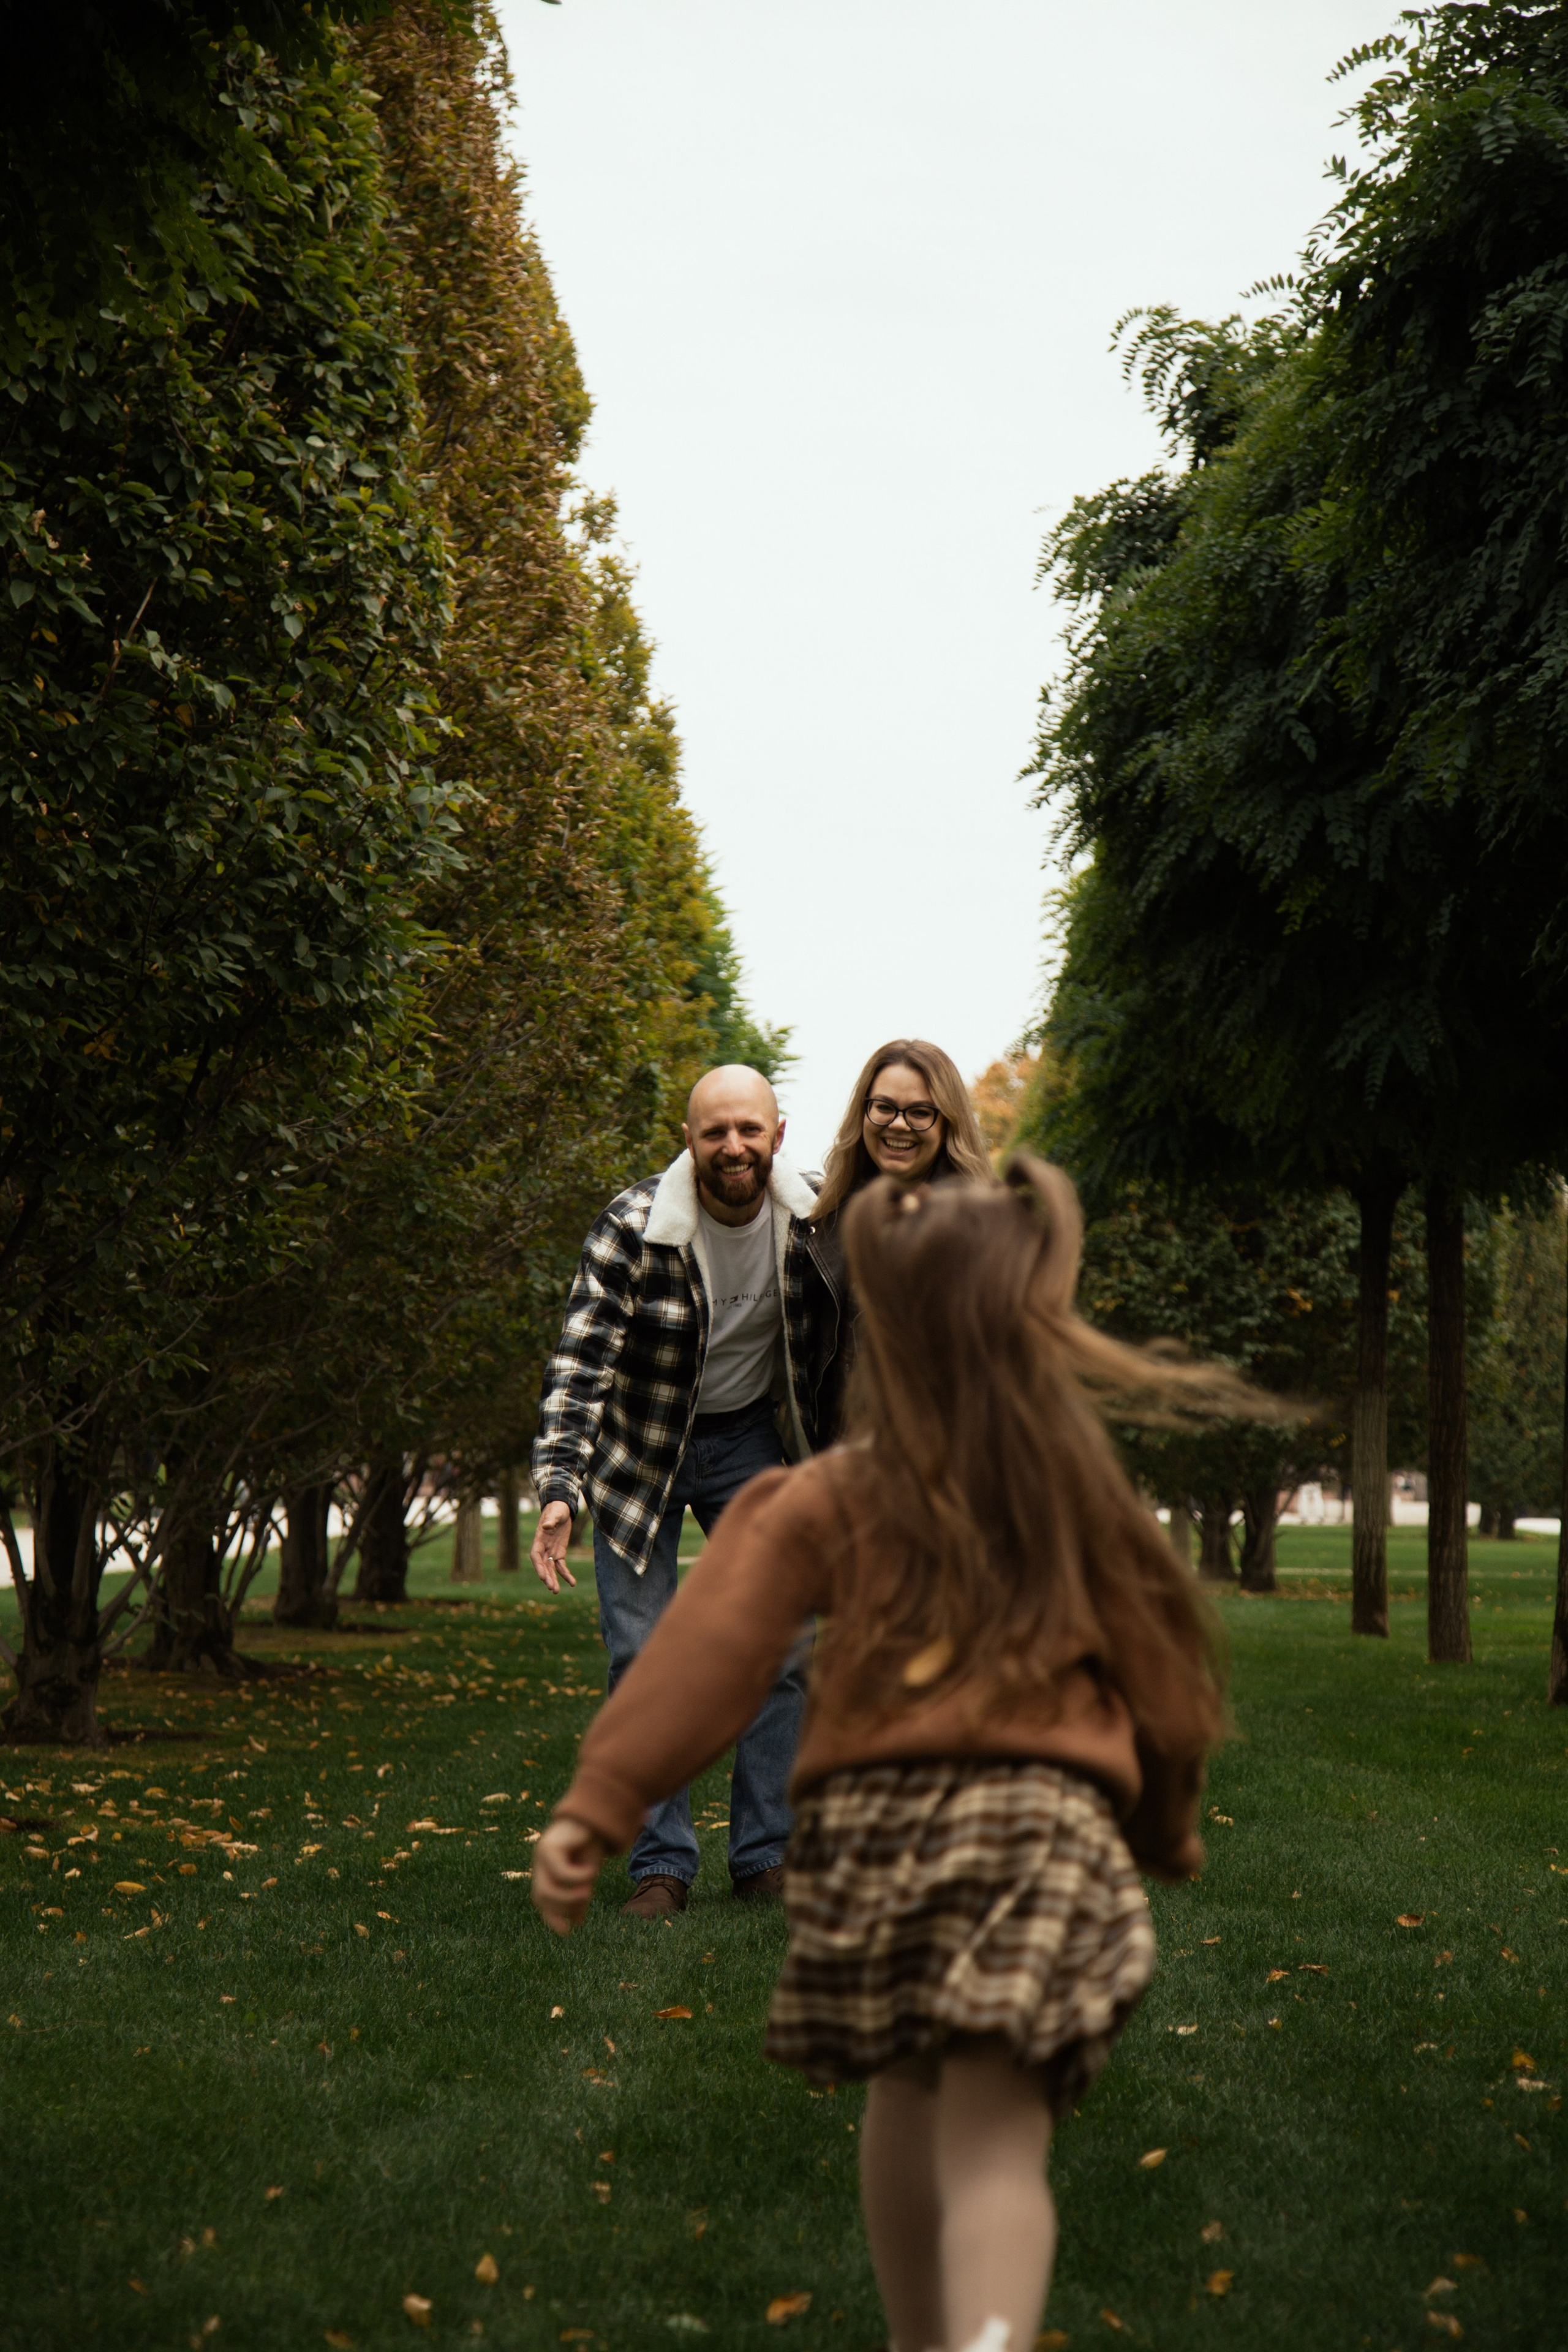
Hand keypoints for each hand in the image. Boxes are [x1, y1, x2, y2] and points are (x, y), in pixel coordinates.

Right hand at [530, 1499, 576, 1591]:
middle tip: (551, 1588)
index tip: (542, 1577)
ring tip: (556, 1591)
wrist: (562, 1509)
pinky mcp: (559, 1553)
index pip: (535, 1556)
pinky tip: (572, 1583)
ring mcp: (551, 1552)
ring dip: (553, 1579)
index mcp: (539, 1539)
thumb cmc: (556, 1510)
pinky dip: (566, 1574)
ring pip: (551, 1569)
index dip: (538, 1566)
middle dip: (547, 1577)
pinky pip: (561, 1566)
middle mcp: (543, 1548)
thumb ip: (551, 1520)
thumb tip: (546, 1525)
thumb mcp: (555, 1513)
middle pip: (543, 1565)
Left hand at [531, 1818, 604, 1934]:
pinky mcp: (549, 1846)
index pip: (542, 1900)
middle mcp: (540, 1863)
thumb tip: (576, 1922)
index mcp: (547, 1870)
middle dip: (562, 1907)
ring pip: (546, 1889)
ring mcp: (542, 1854)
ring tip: (587, 1891)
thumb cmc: (591, 1843)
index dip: (552, 1917)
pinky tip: (590, 1873)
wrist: (598, 1816)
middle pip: (541, 1896)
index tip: (567, 1933)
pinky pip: (560, 1873)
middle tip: (584, 1900)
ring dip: (569, 1897)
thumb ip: (580, 1895)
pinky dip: (577, 1878)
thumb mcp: (586, 1874)